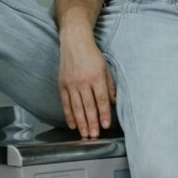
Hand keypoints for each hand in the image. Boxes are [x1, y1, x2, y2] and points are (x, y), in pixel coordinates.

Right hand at [58, 22, 115, 138]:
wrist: (74, 41)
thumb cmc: (92, 54)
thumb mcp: (106, 68)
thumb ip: (110, 86)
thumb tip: (114, 103)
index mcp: (96, 77)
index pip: (101, 100)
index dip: (103, 114)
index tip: (105, 125)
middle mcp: (83, 81)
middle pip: (88, 106)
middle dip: (92, 123)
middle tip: (94, 136)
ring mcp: (71, 83)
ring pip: (76, 107)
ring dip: (81, 123)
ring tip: (85, 134)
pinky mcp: (62, 84)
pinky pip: (65, 103)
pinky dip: (69, 115)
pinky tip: (73, 125)